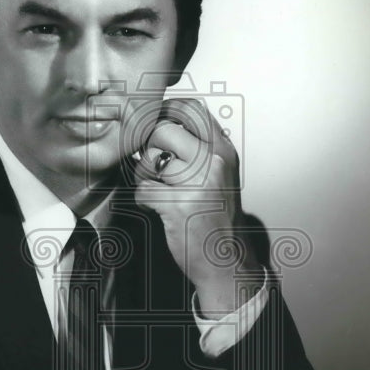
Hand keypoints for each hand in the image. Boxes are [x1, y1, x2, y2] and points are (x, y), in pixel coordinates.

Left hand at [134, 98, 261, 315]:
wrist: (227, 260)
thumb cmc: (218, 218)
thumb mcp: (220, 174)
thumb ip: (200, 147)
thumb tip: (163, 123)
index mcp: (223, 151)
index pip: (192, 108)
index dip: (165, 111)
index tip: (155, 125)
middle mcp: (212, 162)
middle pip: (162, 130)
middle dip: (149, 147)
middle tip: (154, 166)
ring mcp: (196, 184)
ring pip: (149, 159)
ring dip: (143, 175)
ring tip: (155, 189)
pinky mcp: (178, 206)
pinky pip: (142, 190)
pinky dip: (142, 199)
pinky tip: (155, 207)